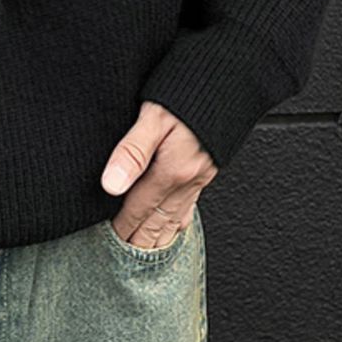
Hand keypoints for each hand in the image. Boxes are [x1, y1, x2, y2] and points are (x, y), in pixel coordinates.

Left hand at [101, 101, 216, 249]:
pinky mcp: (207, 170)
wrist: (232, 78)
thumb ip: (131, 151)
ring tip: (144, 254)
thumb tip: (110, 186)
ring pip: (174, 218)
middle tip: (123, 263)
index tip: (109, 242)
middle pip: (157, 221)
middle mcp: (187, 179)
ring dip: (158, 238)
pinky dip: (177, 223)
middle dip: (139, 242)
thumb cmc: (189, 90)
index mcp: (171, 171)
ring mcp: (200, 177)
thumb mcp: (153, 116)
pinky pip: (189, 206)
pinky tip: (173, 228)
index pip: (138, 208)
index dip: (122, 227)